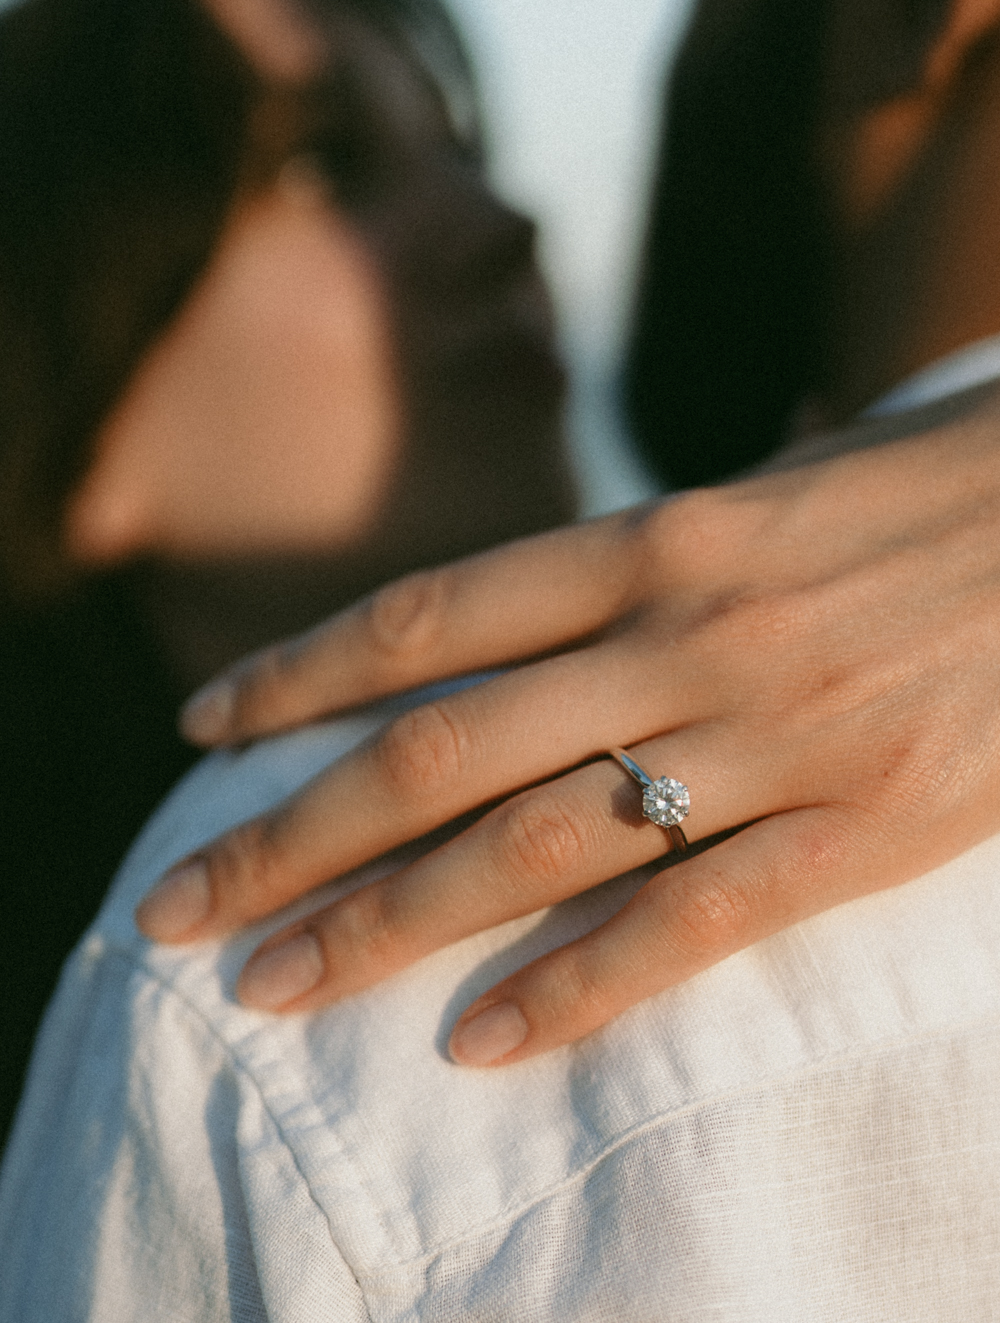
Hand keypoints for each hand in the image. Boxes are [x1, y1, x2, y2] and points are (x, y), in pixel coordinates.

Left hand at [137, 387, 999, 1065]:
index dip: (299, 676)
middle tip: (185, 905)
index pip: (430, 616)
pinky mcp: (868, 825)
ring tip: (281, 983)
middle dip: (294, 833)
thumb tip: (521, 612)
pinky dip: (578, 987)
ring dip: (390, 924)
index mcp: (660, 537)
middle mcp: (690, 633)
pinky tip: (479, 1041)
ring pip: (539, 844)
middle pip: (443, 747)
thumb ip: (639, 559)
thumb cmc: (920, 497)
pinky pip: (695, 919)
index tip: (204, 730)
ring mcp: (776, 733)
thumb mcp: (762, 494)